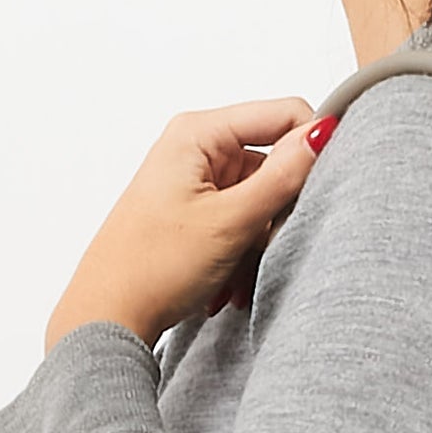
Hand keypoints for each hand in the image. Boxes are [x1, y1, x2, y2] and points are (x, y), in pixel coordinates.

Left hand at [43, 100, 339, 354]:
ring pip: (259, 201)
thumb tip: (324, 133)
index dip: (310, 149)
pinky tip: (227, 284)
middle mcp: (196, 148)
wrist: (107, 317)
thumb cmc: (151, 268)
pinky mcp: (193, 213)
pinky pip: (239, 223)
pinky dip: (242, 254)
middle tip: (267, 248)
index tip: (319, 191)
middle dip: (279, 212)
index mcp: (199, 132)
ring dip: (260, 243)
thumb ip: (282, 176)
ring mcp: (194, 182)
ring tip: (238, 277)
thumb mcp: (230, 222)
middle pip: (273, 163)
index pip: (283, 115)